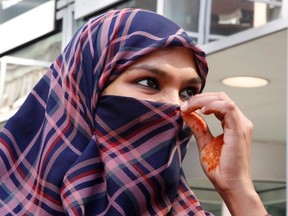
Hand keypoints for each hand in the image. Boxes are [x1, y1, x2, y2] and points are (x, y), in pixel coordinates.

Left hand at [181, 92, 267, 214]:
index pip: (217, 102)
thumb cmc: (220, 168)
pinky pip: (228, 107)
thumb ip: (198, 127)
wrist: (230, 185)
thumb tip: (187, 114)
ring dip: (203, 100)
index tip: (184, 107)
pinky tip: (202, 111)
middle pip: (220, 97)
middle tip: (185, 105)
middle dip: (200, 98)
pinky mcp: (239, 129)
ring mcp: (241, 125)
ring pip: (223, 99)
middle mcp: (240, 122)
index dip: (200, 101)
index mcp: (233, 124)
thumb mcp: (204, 143)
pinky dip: (213, 105)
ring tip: (190, 107)